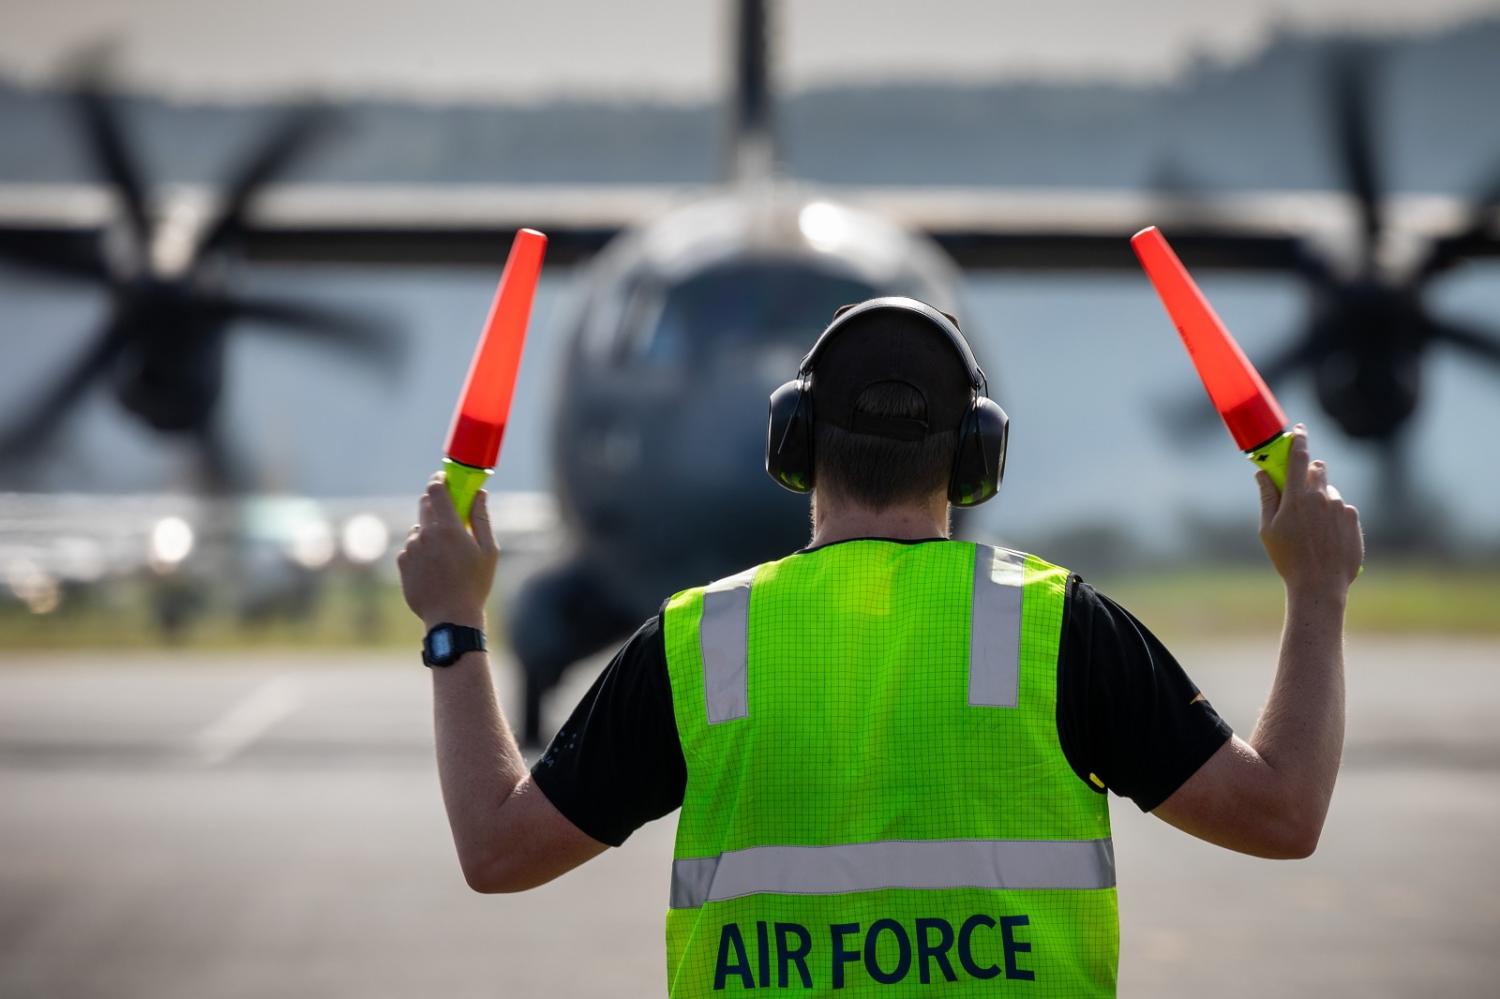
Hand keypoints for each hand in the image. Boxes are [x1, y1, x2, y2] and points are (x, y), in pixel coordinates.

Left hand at [397, 475, 499, 629]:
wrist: (451, 618)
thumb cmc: (474, 585)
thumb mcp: (488, 551)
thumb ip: (481, 518)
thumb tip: (479, 493)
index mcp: (448, 528)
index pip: (436, 490)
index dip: (439, 480)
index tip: (445, 479)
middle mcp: (425, 535)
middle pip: (425, 504)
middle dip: (437, 504)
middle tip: (451, 516)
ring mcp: (410, 549)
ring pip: (419, 529)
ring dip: (430, 532)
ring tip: (446, 555)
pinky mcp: (402, 563)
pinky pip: (411, 548)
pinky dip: (421, 551)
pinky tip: (435, 568)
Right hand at [1255, 425, 1363, 594]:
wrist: (1319, 585)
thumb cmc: (1288, 558)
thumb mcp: (1268, 528)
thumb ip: (1268, 497)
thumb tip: (1262, 474)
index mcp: (1297, 497)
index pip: (1299, 457)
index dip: (1299, 439)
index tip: (1299, 430)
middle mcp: (1321, 496)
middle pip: (1318, 469)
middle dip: (1309, 472)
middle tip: (1299, 490)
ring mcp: (1340, 506)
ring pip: (1329, 491)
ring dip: (1320, 499)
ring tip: (1312, 529)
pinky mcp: (1353, 518)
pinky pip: (1341, 508)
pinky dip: (1333, 515)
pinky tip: (1326, 537)